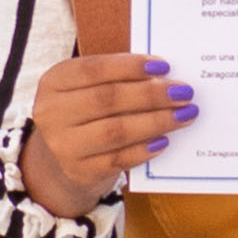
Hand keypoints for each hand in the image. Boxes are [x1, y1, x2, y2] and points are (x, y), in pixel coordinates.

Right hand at [21, 52, 185, 221]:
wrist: (61, 158)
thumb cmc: (85, 112)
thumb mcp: (88, 88)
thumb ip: (117, 78)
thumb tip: (165, 76)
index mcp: (54, 82)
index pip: (94, 69)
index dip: (130, 66)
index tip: (164, 66)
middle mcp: (51, 113)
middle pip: (108, 99)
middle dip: (151, 94)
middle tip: (184, 92)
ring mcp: (63, 145)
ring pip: (116, 131)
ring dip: (156, 121)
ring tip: (185, 114)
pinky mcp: (79, 172)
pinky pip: (118, 159)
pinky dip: (144, 149)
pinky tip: (164, 140)